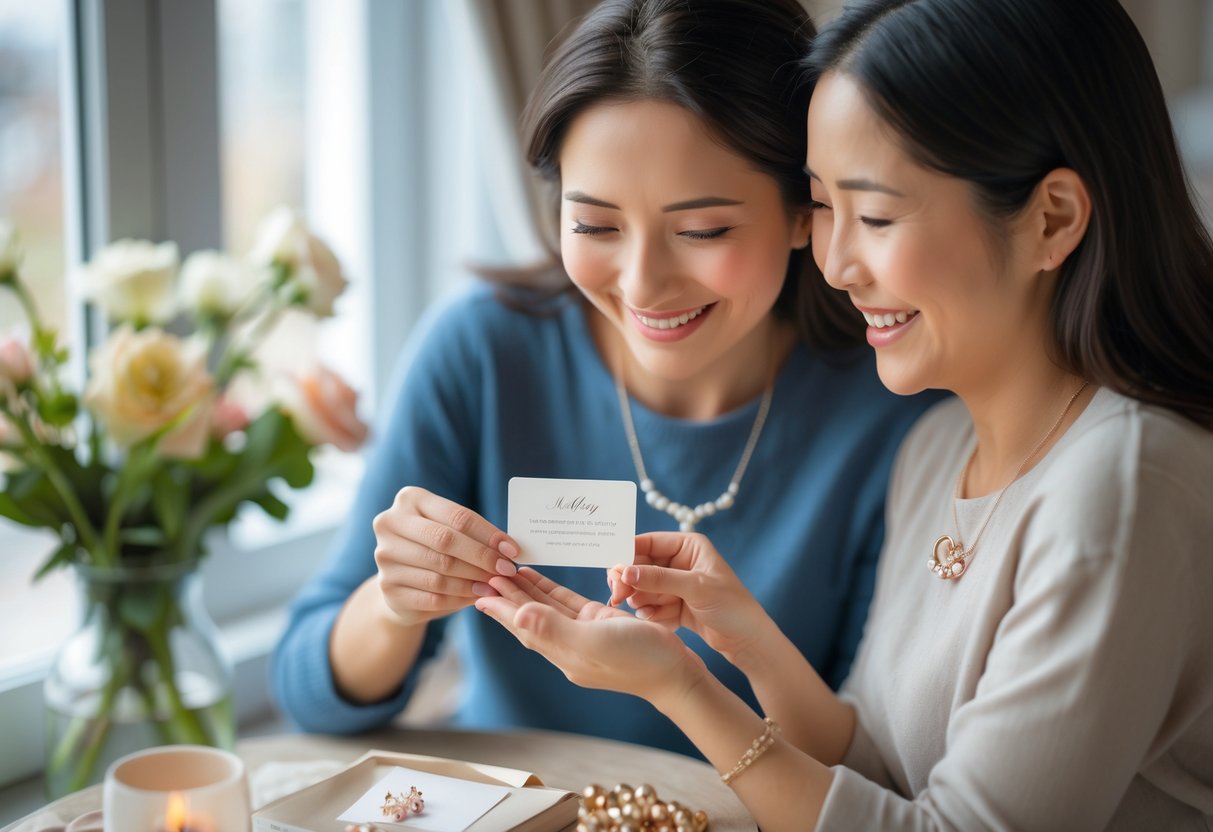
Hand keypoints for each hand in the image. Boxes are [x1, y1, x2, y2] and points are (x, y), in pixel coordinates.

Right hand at [370, 486, 518, 627]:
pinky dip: (459, 598)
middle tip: (506, 570)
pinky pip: (432, 596)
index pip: (457, 516)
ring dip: (473, 581)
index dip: (488, 534)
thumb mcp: (451, 531)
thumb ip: (474, 534)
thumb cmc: (434, 548)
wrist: (401, 580)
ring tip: (494, 586)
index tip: (512, 550)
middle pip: (445, 541)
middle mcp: (390, 523)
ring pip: (440, 571)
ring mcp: (384, 556)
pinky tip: (476, 597)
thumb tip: (509, 548)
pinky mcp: (387, 587)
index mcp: (409, 499)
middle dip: (481, 557)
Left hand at [476, 568, 706, 707]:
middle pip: (528, 616)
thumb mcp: (593, 642)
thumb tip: (517, 616)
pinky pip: (567, 603)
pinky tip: (538, 577)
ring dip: (525, 590)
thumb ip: (554, 628)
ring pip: (545, 607)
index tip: (477, 591)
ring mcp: (583, 634)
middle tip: (484, 572)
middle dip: (507, 596)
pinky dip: (550, 589)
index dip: (500, 609)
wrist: (675, 673)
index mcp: (561, 651)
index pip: (523, 626)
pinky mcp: (599, 623)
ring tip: (505, 570)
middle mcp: (567, 643)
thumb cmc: (638, 659)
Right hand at [607, 532, 772, 662]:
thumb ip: (659, 578)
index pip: (648, 543)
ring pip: (643, 589)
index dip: (627, 555)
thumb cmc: (732, 607)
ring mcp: (676, 584)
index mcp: (688, 546)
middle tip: (618, 597)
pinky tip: (661, 622)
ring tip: (647, 612)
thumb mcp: (696, 588)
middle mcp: (680, 561)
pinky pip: (651, 606)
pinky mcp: (674, 605)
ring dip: (641, 601)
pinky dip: (652, 615)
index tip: (612, 571)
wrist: (748, 641)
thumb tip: (625, 572)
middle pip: (640, 567)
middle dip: (631, 583)